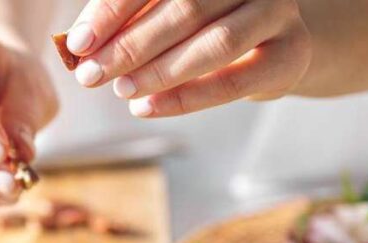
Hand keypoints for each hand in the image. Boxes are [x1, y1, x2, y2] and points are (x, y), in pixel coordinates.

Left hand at [64, 0, 310, 116]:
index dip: (112, 10)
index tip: (77, 42)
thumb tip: (80, 45)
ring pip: (213, 44)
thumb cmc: (207, 24)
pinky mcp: (290, 54)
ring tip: (119, 89)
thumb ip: (130, 21)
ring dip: (158, 71)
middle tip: (90, 74)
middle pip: (185, 7)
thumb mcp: (168, 13)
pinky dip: (184, 98)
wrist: (277, 43)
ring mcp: (276, 12)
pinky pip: (232, 81)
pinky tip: (146, 107)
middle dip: (129, 45)